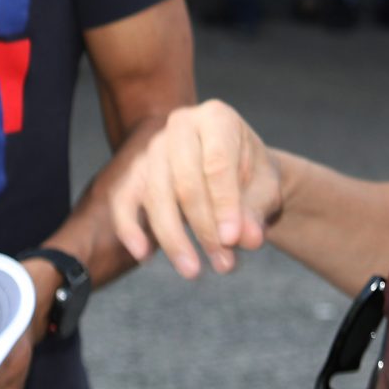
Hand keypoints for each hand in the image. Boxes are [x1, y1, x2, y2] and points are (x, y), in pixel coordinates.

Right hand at [108, 100, 284, 279]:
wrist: (232, 174)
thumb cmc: (251, 179)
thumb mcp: (264, 190)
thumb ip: (256, 211)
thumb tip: (247, 238)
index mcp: (217, 117)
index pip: (217, 163)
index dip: (224, 204)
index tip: (233, 240)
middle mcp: (180, 125)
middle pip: (185, 181)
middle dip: (203, 227)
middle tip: (223, 263)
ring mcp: (152, 147)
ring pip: (155, 195)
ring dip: (173, 238)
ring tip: (194, 271)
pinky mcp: (133, 172)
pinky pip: (124, 201)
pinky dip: (130, 228)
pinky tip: (144, 254)